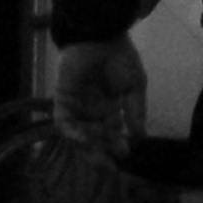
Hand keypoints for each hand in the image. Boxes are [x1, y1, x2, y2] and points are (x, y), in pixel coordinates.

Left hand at [51, 36, 146, 161]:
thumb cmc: (119, 56)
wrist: (100, 34)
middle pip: (93, 141)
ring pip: (78, 136)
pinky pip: (64, 122)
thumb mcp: (135, 85)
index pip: (111, 136)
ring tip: (100, 153)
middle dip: (100, 156)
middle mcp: (91, 112)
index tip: (125, 156)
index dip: (116, 148)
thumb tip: (140, 138)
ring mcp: (76, 107)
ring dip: (88, 146)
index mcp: (109, 109)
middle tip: (110, 168)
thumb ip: (136, 110)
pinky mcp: (62, 99)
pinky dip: (72, 133)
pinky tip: (84, 139)